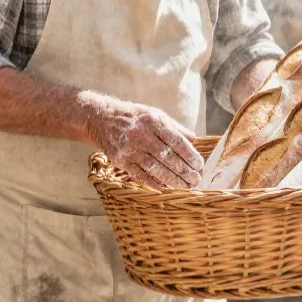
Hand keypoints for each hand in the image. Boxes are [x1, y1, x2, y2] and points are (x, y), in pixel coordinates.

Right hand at [85, 95, 203, 188]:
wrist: (101, 119)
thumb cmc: (134, 116)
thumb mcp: (155, 114)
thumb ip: (175, 127)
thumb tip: (194, 139)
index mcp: (153, 121)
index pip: (176, 141)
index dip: (190, 155)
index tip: (200, 165)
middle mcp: (142, 135)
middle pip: (168, 157)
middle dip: (184, 171)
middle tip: (196, 180)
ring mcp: (130, 149)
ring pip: (156, 169)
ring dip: (173, 180)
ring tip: (186, 186)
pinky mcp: (121, 160)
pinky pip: (141, 175)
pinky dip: (156, 183)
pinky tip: (167, 187)